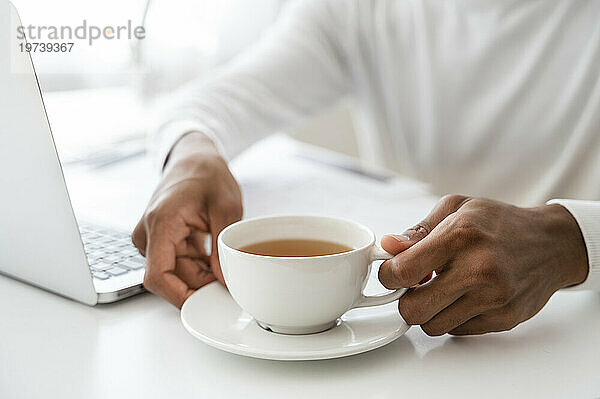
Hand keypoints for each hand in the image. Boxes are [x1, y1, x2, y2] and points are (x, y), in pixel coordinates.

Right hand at [132, 133, 242, 307]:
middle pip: (171, 277)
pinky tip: (212, 254)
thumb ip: (222, 247)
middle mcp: (149, 233)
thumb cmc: (207, 174)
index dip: (179, 296)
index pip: (157, 276)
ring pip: (175, 272)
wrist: (194, 157)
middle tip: (230, 280)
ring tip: (223, 258)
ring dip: (200, 274)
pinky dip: (197, 265)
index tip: (203, 304)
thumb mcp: (226, 207)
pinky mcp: (159, 240)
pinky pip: (177, 263)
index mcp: (161, 222)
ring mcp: (152, 238)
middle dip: (200, 284)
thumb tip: (223, 281)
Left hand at [378, 195, 587, 335]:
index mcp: (460, 236)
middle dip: (405, 300)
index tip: (392, 272)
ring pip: (433, 326)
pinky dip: (452, 317)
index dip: (388, 275)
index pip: (403, 271)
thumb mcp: (456, 208)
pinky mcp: (503, 318)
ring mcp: (493, 298)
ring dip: (429, 311)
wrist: (551, 243)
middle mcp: (478, 269)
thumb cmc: (499, 223)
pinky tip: (462, 297)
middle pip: (413, 310)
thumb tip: (388, 246)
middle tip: (414, 286)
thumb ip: (418, 231)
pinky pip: (458, 331)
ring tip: (441, 289)